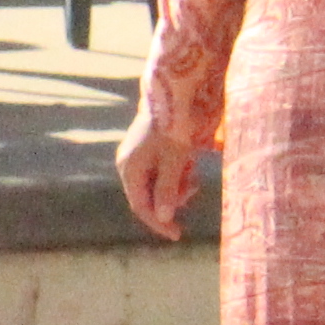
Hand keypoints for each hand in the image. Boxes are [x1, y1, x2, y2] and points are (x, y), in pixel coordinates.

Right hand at [114, 109, 199, 241]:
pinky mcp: (152, 146)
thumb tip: (164, 217)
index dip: (159, 222)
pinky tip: (190, 161)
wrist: (175, 90)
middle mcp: (131, 163)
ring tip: (193, 171)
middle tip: (193, 188)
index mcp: (130, 168)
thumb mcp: (174, 160)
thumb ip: (168, 189)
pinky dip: (177, 173)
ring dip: (177, 185)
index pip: (141, 207)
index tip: (178, 234)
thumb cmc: (174, 125)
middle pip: (150, 196)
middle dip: (172, 199)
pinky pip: (163, 169)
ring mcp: (141, 154)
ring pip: (158, 183)